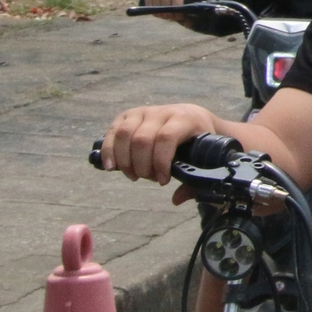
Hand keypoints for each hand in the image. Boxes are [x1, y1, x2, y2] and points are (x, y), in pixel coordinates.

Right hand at [101, 102, 222, 186]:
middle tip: (148, 178)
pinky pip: (114, 131)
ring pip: (125, 134)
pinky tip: (111, 167)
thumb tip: (176, 199)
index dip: (160, 162)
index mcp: (185, 119)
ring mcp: (144, 112)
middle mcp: (163, 112)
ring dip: (124, 160)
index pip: (166, 138)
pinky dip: (109, 151)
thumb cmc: (197, 140)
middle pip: (142, 139)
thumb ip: (193, 180)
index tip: (163, 181)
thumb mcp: (203, 156)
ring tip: (133, 175)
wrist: (192, 116)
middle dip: (142, 165)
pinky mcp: (128, 115)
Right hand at [141, 0, 198, 24]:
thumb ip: (191, 13)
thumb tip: (187, 25)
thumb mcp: (192, 2)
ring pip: (155, 8)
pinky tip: (160, 9)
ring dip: (161, 14)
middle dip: (169, 15)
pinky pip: (148, 5)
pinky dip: (154, 10)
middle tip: (174, 15)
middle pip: (164, 8)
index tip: (181, 16)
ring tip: (168, 12)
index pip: (175, 6)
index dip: (178, 15)